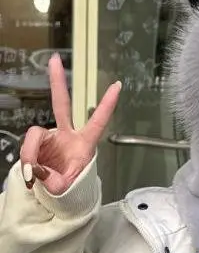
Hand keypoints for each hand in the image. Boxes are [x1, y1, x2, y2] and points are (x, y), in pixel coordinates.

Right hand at [20, 54, 121, 194]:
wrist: (56, 192)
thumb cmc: (69, 187)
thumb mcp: (65, 189)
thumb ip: (54, 181)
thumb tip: (38, 169)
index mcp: (85, 143)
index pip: (98, 120)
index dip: (107, 104)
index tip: (117, 85)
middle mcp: (68, 136)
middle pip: (62, 105)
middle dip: (57, 82)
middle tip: (56, 60)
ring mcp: (51, 138)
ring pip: (34, 135)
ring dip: (30, 153)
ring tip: (34, 174)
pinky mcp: (36, 144)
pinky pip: (27, 147)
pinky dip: (26, 160)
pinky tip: (31, 174)